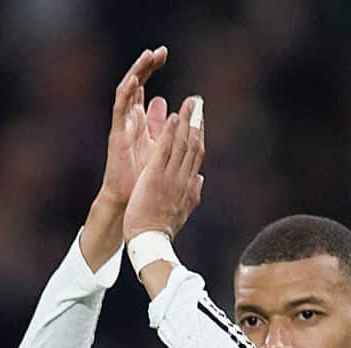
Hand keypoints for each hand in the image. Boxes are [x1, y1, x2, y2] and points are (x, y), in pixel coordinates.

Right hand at [99, 47, 169, 206]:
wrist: (132, 202)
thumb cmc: (145, 179)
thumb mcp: (160, 147)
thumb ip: (165, 130)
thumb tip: (176, 116)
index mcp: (140, 120)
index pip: (144, 85)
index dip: (152, 69)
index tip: (163, 53)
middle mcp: (130, 119)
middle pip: (135, 84)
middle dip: (146, 66)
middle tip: (159, 51)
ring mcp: (123, 126)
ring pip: (127, 92)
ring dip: (137, 73)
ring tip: (147, 56)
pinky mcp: (118, 135)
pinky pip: (120, 110)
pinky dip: (125, 94)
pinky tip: (133, 80)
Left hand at [122, 101, 204, 248]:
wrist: (150, 242)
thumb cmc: (161, 230)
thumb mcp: (182, 212)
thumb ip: (192, 194)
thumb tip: (200, 180)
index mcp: (187, 186)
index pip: (196, 156)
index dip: (200, 136)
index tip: (200, 121)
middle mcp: (182, 178)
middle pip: (193, 145)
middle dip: (196, 122)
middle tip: (198, 103)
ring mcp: (170, 177)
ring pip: (182, 144)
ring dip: (186, 121)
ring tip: (189, 103)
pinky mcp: (156, 177)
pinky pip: (164, 151)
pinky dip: (170, 133)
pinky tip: (172, 117)